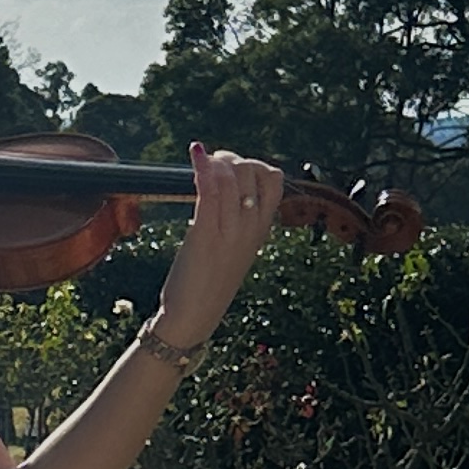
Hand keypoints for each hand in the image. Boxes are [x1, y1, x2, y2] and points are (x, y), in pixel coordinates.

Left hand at [154, 143, 289, 343]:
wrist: (194, 315)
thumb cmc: (208, 284)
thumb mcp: (233, 250)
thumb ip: (234, 223)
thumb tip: (222, 193)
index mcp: (260, 231)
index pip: (274, 182)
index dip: (255, 164)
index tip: (232, 166)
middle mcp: (250, 228)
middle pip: (252, 173)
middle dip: (232, 159)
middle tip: (212, 162)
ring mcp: (230, 231)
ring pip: (231, 178)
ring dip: (215, 161)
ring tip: (201, 159)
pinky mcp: (205, 234)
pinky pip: (209, 191)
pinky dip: (202, 167)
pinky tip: (195, 153)